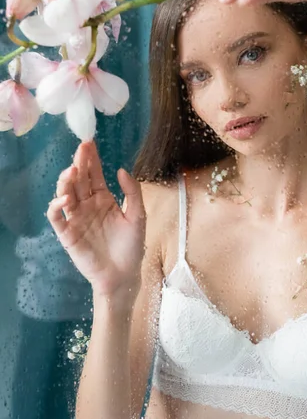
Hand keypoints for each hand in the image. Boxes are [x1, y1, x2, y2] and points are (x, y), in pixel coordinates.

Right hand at [47, 141, 144, 297]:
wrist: (123, 275)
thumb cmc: (131, 247)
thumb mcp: (138, 216)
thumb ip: (132, 193)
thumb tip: (121, 170)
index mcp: (104, 199)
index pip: (95, 175)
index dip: (92, 159)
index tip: (89, 143)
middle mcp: (88, 205)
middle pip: (80, 180)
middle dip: (79, 163)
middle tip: (81, 149)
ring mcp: (76, 218)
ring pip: (65, 194)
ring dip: (66, 181)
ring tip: (72, 170)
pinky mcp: (68, 234)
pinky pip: (56, 218)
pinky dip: (56, 207)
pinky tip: (64, 199)